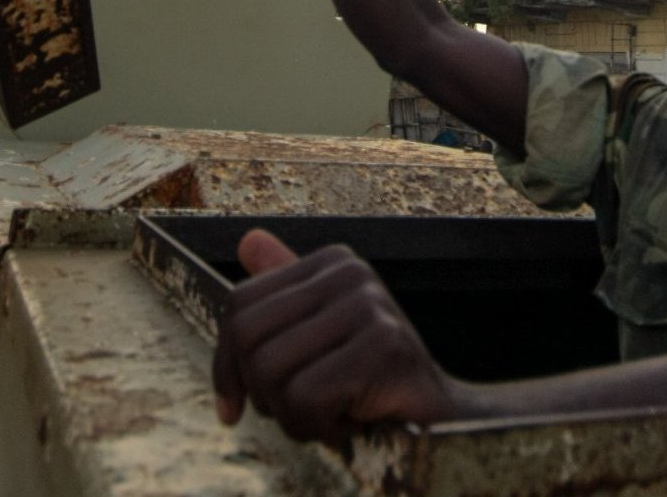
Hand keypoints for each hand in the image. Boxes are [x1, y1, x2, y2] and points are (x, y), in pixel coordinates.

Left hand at [211, 229, 460, 441]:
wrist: (439, 417)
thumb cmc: (373, 380)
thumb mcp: (321, 335)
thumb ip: (283, 296)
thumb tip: (249, 239)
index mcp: (332, 263)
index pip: (240, 305)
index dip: (226, 366)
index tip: (234, 405)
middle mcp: (351, 274)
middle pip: (248, 338)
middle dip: (261, 393)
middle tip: (300, 410)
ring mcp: (369, 306)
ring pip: (270, 373)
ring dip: (291, 416)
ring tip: (330, 415)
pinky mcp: (383, 346)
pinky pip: (304, 399)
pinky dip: (316, 427)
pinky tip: (348, 421)